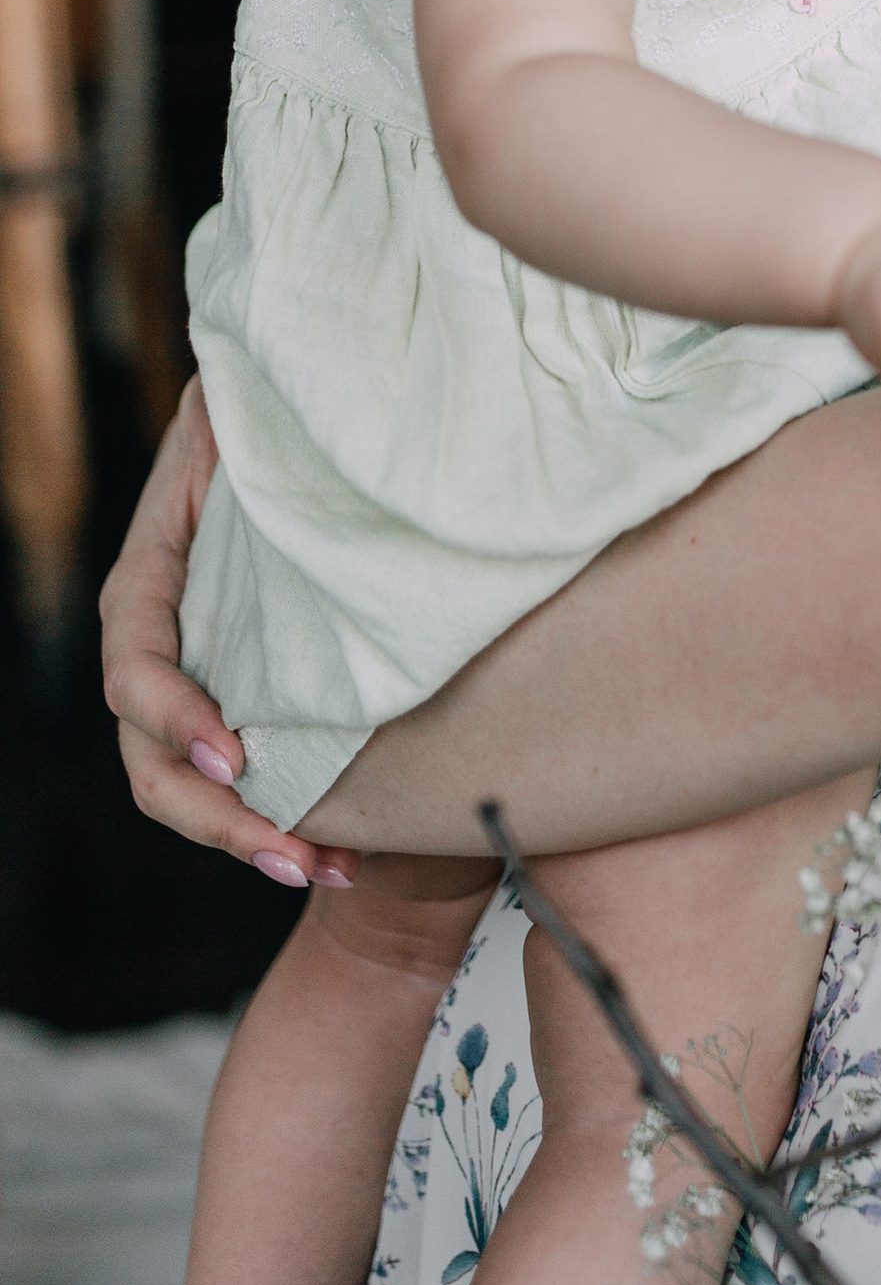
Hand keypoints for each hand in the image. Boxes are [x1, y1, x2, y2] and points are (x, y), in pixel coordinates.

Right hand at [98, 381, 357, 886]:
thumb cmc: (280, 417)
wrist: (321, 427)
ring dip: (251, 840)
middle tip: (293, 855)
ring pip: (193, 788)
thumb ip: (230, 427)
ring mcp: (201, 680)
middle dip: (217, 818)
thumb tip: (234, 412)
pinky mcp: (250, 704)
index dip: (176, 716)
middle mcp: (163, 641)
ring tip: (325, 871)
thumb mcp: (241, 413)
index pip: (136, 665)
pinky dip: (283, 824)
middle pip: (153, 757)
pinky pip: (244, 781)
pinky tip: (341, 858)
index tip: (238, 754)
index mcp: (149, 580)